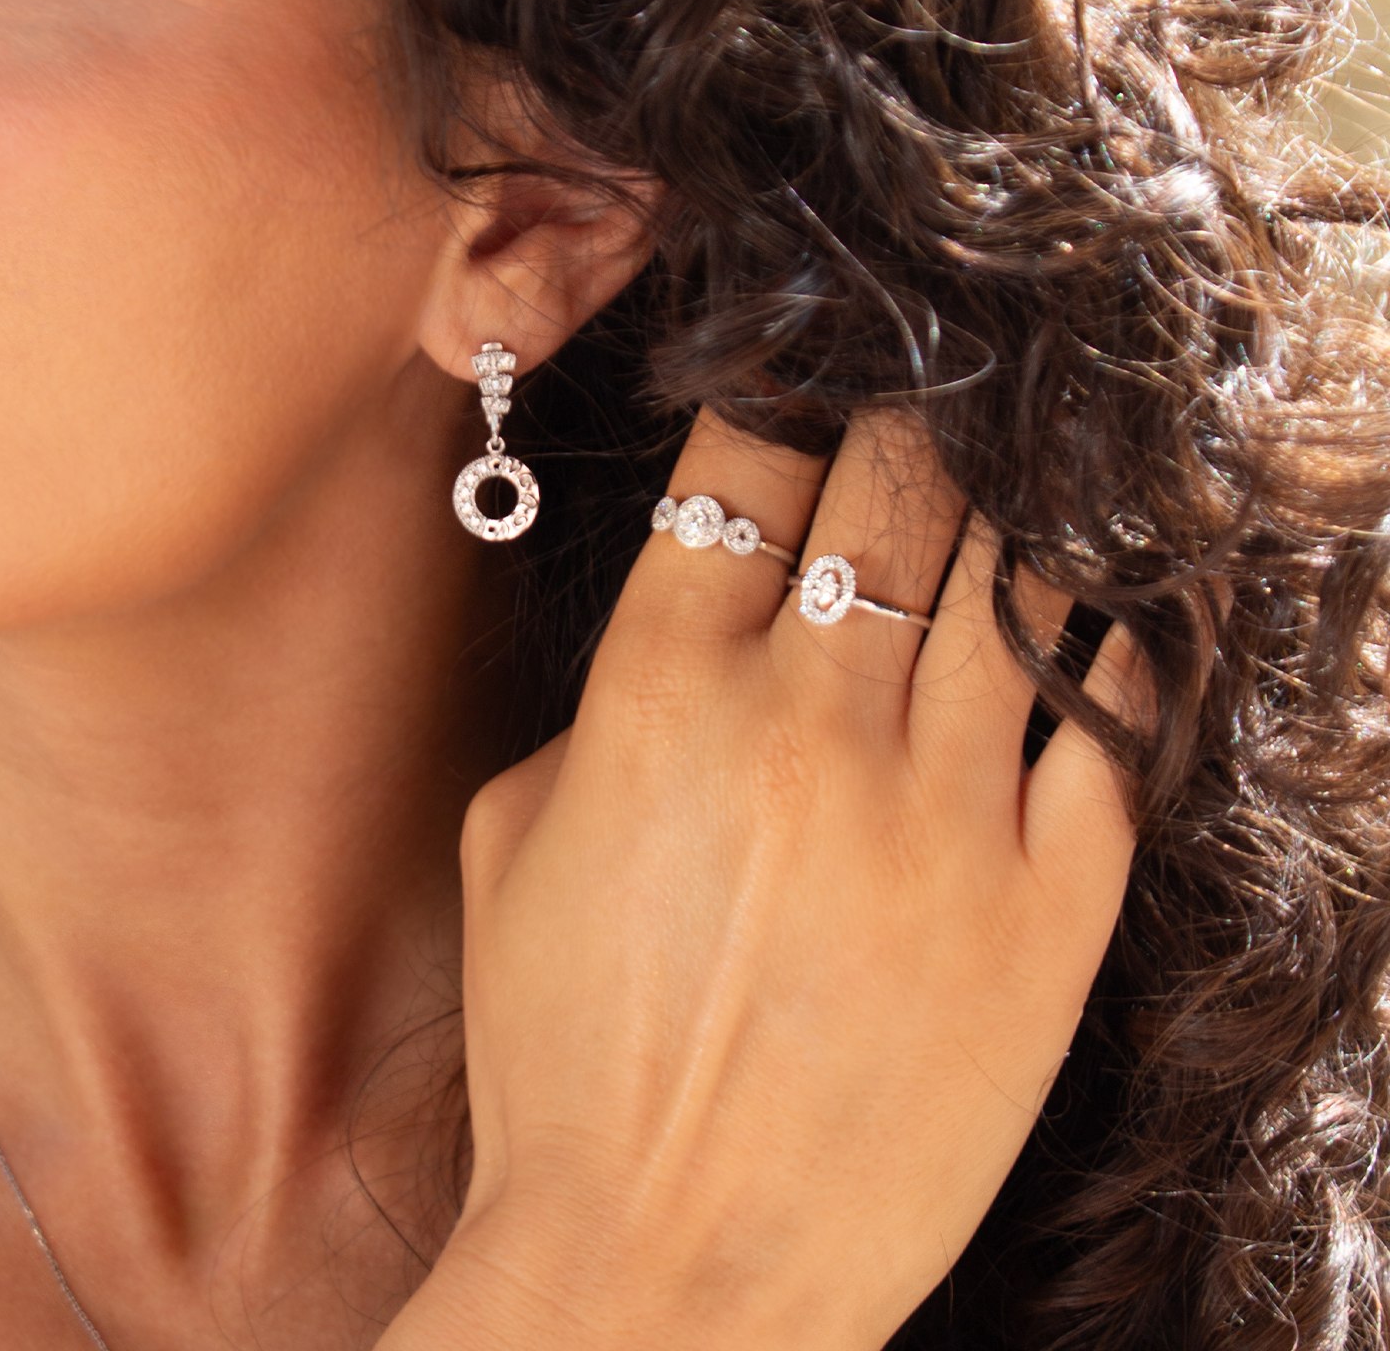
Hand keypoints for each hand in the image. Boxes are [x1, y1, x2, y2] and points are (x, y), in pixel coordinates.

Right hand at [388, 412, 1139, 1350]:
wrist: (668, 1272)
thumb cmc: (563, 1053)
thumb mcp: (513, 840)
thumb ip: (605, 698)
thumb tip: (698, 619)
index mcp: (660, 694)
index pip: (748, 466)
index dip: (780, 389)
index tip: (803, 363)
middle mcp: (809, 727)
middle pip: (897, 490)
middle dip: (908, 415)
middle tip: (924, 386)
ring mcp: (945, 818)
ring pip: (1013, 580)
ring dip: (1011, 504)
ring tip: (1013, 464)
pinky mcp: (1049, 916)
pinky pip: (1110, 724)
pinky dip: (1107, 643)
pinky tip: (1096, 603)